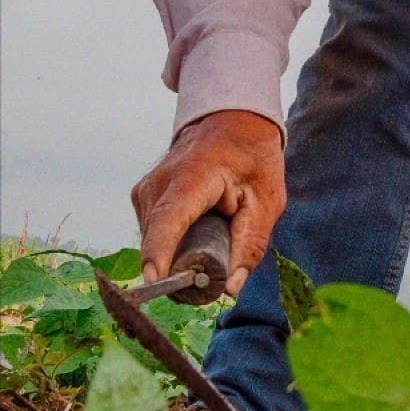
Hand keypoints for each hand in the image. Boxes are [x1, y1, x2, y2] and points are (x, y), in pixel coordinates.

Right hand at [132, 110, 285, 296]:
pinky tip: (197, 227)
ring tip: (211, 234)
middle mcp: (160, 182)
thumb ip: (249, 246)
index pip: (168, 220)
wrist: (233, 121)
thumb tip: (230, 289)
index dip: (159, 254)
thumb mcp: (266, 202)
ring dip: (178, 251)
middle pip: (158, 240)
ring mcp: (146, 189)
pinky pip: (153, 232)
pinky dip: (172, 240)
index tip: (154, 283)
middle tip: (212, 274)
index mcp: (193, 177)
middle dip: (179, 265)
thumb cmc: (253, 160)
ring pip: (153, 240)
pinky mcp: (143, 196)